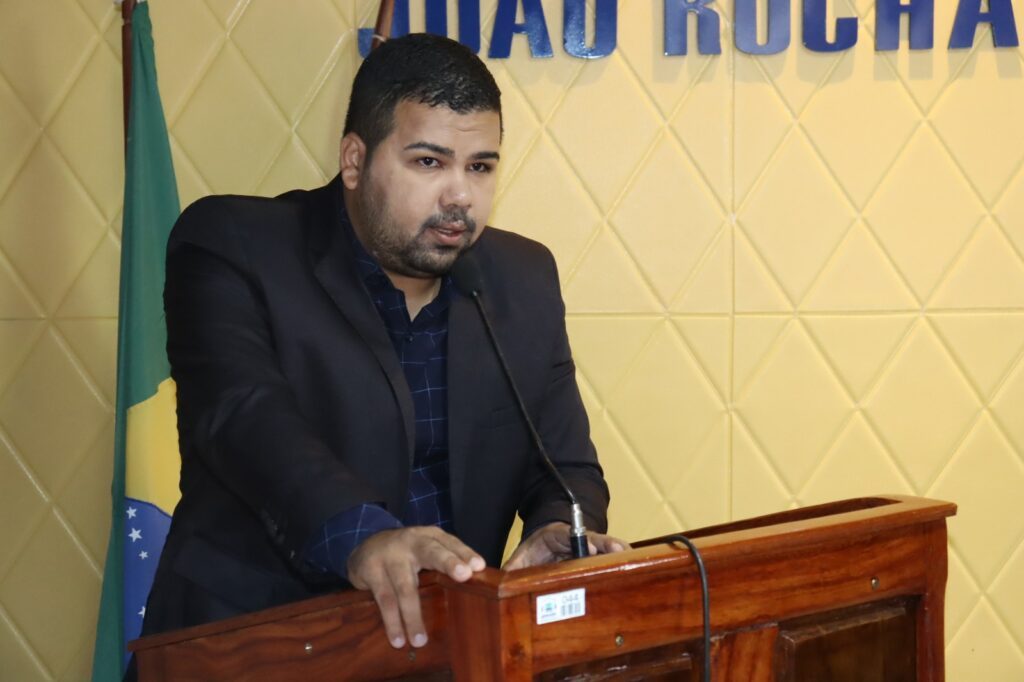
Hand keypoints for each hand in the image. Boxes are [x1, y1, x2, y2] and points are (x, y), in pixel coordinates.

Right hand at [346, 526, 484, 648]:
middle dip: (448, 563)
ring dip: (413, 616)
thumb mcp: (425, 551)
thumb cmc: (405, 555)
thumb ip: (446, 564)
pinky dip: (392, 621)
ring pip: (405, 587)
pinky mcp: (370, 570)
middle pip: (431, 552)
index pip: (450, 543)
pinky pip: (384, 599)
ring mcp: (389, 555)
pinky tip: (398, 638)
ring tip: (420, 640)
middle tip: (464, 576)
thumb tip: (477, 589)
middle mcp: (411, 542)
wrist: (365, 548)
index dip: (465, 554)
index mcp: (429, 537)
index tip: (479, 567)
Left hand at [502, 522, 629, 570]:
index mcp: (556, 535)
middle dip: (607, 546)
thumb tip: (498, 581)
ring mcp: (587, 547)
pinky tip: (633, 568)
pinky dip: (619, 561)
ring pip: (605, 548)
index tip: (593, 548)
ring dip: (618, 553)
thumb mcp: (522, 557)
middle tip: (620, 551)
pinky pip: (607, 558)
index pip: (570, 535)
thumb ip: (513, 568)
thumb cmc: (535, 548)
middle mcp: (575, 539)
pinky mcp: (594, 557)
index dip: (582, 541)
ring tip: (632, 560)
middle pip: (594, 540)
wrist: (546, 541)